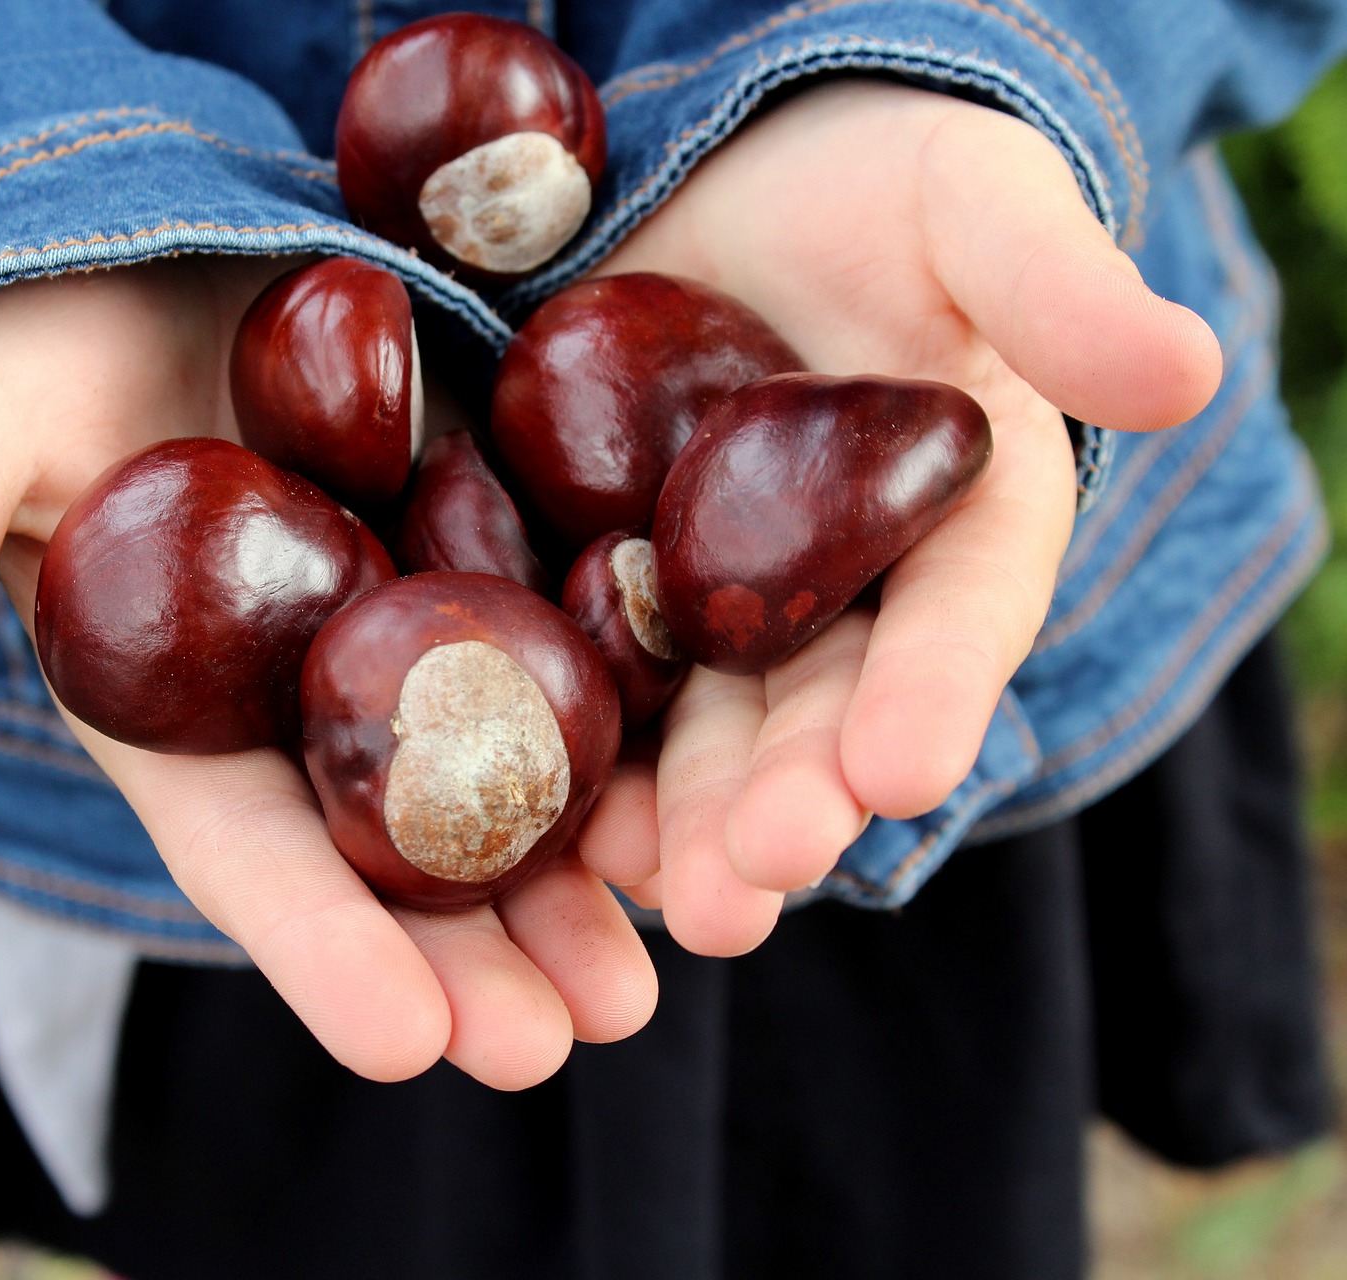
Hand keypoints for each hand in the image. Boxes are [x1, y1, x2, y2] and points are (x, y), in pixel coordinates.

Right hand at [0, 258, 657, 1088]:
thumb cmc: (24, 334)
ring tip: (645, 984)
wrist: (136, 236)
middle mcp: (296, 689)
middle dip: (466, 957)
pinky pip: (570, 639)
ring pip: (494, 774)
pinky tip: (707, 796)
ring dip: (572, 883)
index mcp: (178, 703)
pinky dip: (634, 726)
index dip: (318, 946)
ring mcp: (396, 617)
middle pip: (388, 847)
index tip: (405, 1045)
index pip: (247, 847)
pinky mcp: (481, 533)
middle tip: (554, 1050)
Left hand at [574, 81, 1223, 952]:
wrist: (738, 184)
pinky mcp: (614, 580)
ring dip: (686, 821)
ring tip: (657, 899)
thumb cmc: (882, 189)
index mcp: (956, 523)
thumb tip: (1188, 371)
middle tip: (749, 888)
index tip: (901, 774)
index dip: (931, 696)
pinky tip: (555, 825)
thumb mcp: (972, 204)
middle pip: (818, 711)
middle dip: (790, 802)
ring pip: (706, 727)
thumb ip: (1056, 284)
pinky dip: (584, 752)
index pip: (955, 620)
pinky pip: (596, 676)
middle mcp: (845, 592)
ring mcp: (720, 599)